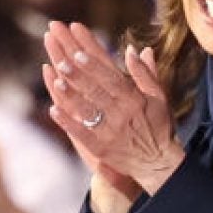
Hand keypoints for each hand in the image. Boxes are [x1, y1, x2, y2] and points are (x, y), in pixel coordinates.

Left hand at [42, 22, 182, 196]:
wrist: (158, 163)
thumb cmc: (158, 125)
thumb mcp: (159, 97)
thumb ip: (145, 73)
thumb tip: (133, 49)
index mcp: (134, 99)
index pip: (111, 78)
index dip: (94, 66)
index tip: (79, 52)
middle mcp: (121, 114)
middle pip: (96, 91)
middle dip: (78, 76)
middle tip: (62, 62)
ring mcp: (110, 132)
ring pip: (87, 110)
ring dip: (71, 96)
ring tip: (57, 81)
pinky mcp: (101, 148)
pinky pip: (82, 135)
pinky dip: (67, 122)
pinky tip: (53, 110)